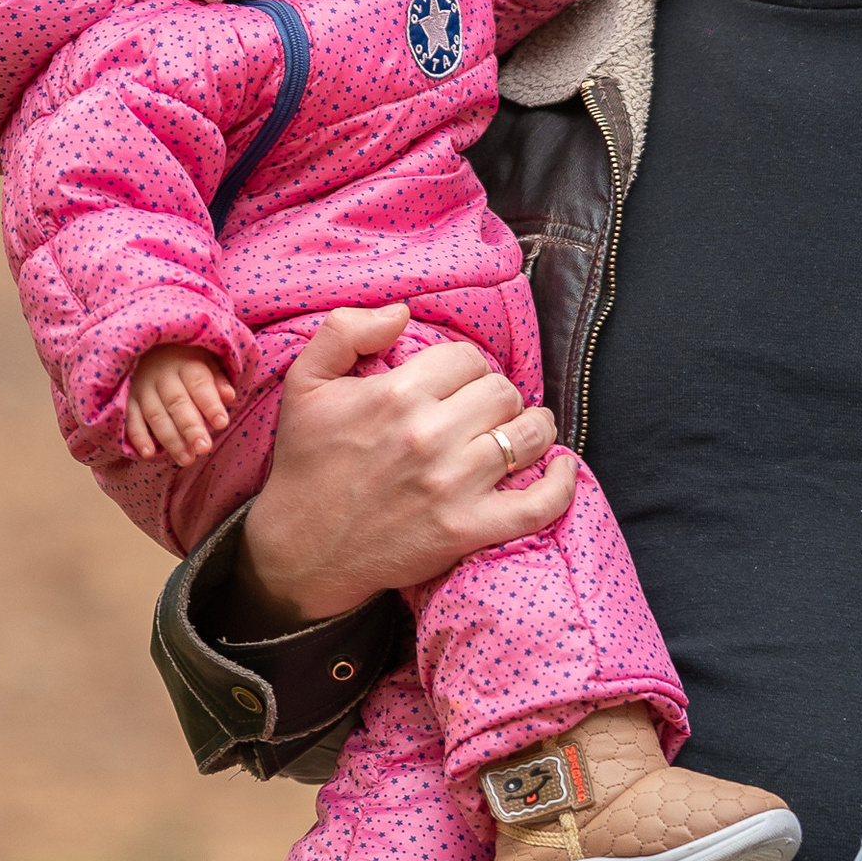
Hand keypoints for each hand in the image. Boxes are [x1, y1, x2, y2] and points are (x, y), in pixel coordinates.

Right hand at [125, 341, 235, 462]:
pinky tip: (149, 454)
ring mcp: (142, 387)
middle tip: (203, 448)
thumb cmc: (184, 358)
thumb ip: (217, 379)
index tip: (222, 423)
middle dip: (190, 427)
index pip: (199, 383)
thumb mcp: (206, 358)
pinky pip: (131, 419)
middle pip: (177, 402)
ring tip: (186, 459)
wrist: (146, 347)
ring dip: (170, 439)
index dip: (210, 403)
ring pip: (156, 415)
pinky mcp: (126, 399)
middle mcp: (162, 375)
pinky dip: (138, 437)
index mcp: (186, 363)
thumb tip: (229, 396)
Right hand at [231, 305, 577, 629]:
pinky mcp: (466, 530)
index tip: (455, 386)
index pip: (467, 359)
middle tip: (483, 412)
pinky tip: (562, 468)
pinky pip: (537, 505)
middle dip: (496, 397)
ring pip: (528, 436)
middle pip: (502, 393)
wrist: (299, 550)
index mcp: (396, 394)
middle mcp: (429, 436)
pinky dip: (561, 485)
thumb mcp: (305, 383)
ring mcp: (453, 486)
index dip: (465, 368)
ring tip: (521, 431)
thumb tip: (401, 310)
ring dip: (533, 429)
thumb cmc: (306, 462)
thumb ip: (346, 330)